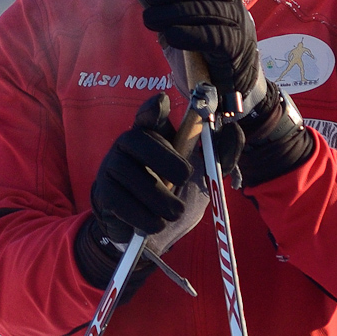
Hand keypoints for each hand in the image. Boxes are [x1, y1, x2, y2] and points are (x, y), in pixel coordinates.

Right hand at [89, 93, 206, 252]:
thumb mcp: (200, 176)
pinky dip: (143, 216)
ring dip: (159, 198)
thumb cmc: (172, 195)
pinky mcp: (103, 193)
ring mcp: (111, 168)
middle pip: (139, 141)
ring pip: (132, 175)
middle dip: (165, 159)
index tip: (162, 102)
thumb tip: (233, 130)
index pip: (148, 114)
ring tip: (174, 212)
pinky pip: (121, 201)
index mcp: (152, 135)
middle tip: (185, 178)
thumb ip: (219, 155)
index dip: (153, 108)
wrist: (143, 233)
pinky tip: (155, 223)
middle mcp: (126, 145)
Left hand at [128, 0, 267, 112]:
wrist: (227, 85)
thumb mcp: (174, 21)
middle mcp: (232, 3)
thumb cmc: (199, 49)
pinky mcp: (235, 48)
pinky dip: (188, 33)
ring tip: (150, 20)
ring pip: (207, 9)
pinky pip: (213, 36)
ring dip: (173, 12)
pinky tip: (170, 35)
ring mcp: (237, 25)